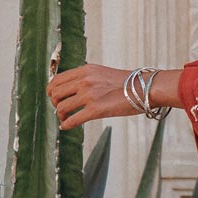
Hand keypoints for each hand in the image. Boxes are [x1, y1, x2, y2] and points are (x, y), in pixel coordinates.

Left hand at [47, 63, 175, 130]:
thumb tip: (75, 90)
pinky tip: (66, 127)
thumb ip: (87, 78)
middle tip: (60, 109)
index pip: (58, 79)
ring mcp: (89, 95)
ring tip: (65, 118)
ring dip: (60, 115)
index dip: (52, 90)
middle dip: (54, 102)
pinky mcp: (96, 110)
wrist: (145, 88)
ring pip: (62, 107)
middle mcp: (85, 80)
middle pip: (55, 93)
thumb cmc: (128, 83)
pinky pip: (73, 120)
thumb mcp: (103, 73)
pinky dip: (66, 125)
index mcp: (86, 70)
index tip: (55, 97)